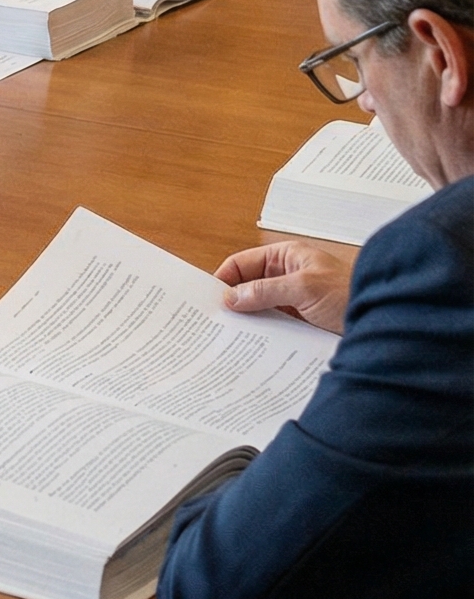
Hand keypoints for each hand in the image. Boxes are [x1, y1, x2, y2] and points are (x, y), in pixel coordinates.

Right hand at [215, 240, 352, 333]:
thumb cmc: (353, 295)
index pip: (242, 263)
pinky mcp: (302, 320)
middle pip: (248, 285)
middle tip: (217, 319)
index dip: (225, 278)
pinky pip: (274, 322)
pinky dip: (263, 330)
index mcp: (287, 256)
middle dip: (234, 300)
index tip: (210, 299)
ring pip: (260, 306)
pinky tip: (255, 342)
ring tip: (232, 333)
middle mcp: (288, 275)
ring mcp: (295, 298)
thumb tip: (231, 297)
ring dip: (249, 318)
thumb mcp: (304, 288)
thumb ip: (265, 291)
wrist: (389, 325)